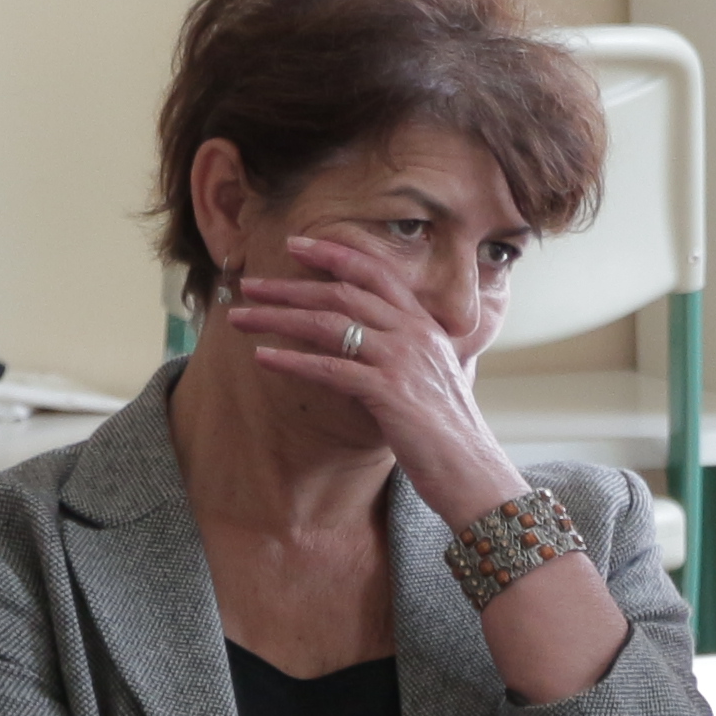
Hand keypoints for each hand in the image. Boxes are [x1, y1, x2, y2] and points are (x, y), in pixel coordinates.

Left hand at [228, 230, 534, 534]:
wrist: (475, 471)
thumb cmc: (450, 431)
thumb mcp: (434, 378)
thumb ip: (407, 353)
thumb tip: (368, 345)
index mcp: (425, 327)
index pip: (377, 274)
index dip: (335, 254)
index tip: (297, 245)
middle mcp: (414, 335)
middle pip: (342, 295)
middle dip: (290, 287)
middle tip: (249, 284)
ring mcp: (402, 362)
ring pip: (329, 326)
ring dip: (278, 318)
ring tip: (240, 317)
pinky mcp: (389, 393)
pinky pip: (330, 369)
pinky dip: (293, 361)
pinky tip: (263, 358)